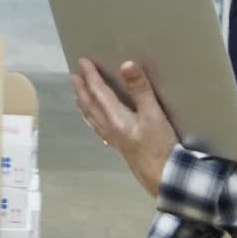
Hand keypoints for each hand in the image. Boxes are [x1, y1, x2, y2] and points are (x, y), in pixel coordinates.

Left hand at [71, 58, 177, 196]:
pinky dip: (92, 118)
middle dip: (82, 89)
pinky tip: (96, 121)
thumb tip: (126, 64)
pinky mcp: (119, 146)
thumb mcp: (154, 114)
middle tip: (74, 76)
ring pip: (92, 117)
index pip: (98, 92)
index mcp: (115, 118)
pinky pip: (98, 127)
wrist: (162, 177)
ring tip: (79, 95)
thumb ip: (140, 89)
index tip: (83, 61)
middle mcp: (109, 128)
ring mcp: (113, 138)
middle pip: (90, 105)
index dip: (91, 76)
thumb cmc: (159, 145)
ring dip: (84, 103)